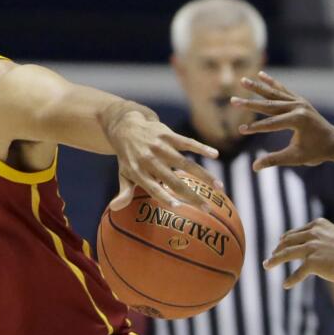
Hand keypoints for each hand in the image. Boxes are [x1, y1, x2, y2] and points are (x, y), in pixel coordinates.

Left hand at [106, 110, 220, 210]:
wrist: (126, 125)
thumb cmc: (128, 156)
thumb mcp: (123, 173)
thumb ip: (124, 191)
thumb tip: (114, 208)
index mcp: (138, 172)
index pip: (153, 188)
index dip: (164, 197)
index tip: (178, 207)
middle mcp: (149, 160)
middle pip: (173, 180)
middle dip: (191, 195)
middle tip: (207, 208)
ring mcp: (159, 146)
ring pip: (185, 163)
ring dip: (204, 175)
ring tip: (219, 187)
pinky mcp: (167, 134)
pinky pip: (186, 142)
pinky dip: (201, 147)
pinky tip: (215, 154)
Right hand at [232, 71, 333, 171]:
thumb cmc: (316, 152)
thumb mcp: (295, 158)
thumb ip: (274, 160)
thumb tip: (254, 167)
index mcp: (298, 120)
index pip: (272, 124)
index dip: (255, 128)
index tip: (240, 130)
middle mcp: (298, 107)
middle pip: (269, 105)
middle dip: (250, 104)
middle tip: (233, 101)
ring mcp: (299, 102)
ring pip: (274, 94)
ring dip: (257, 87)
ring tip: (242, 81)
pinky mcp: (299, 100)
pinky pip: (282, 91)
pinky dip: (272, 83)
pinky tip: (261, 75)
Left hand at [264, 218, 333, 288]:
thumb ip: (322, 239)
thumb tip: (309, 250)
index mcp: (317, 225)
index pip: (295, 232)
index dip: (285, 240)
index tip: (279, 245)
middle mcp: (312, 234)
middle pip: (287, 241)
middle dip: (277, 250)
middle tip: (270, 257)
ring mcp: (312, 248)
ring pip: (286, 254)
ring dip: (274, 260)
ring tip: (267, 265)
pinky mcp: (313, 263)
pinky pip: (297, 273)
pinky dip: (291, 279)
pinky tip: (286, 284)